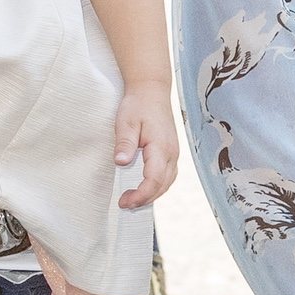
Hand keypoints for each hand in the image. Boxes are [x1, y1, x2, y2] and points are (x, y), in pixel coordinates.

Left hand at [113, 84, 178, 208]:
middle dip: (145, 199)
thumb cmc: (138, 104)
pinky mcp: (171, 152)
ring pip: (167, 182)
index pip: (154, 179)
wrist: (152, 90)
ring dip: (152, 194)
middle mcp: (172, 152)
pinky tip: (144, 188)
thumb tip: (120, 163)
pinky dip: (157, 186)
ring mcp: (174, 153)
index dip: (141, 195)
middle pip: (163, 185)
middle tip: (124, 204)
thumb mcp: (126, 121)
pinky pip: (168, 176)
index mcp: (161, 147)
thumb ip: (125, 143)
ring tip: (132, 199)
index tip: (125, 202)